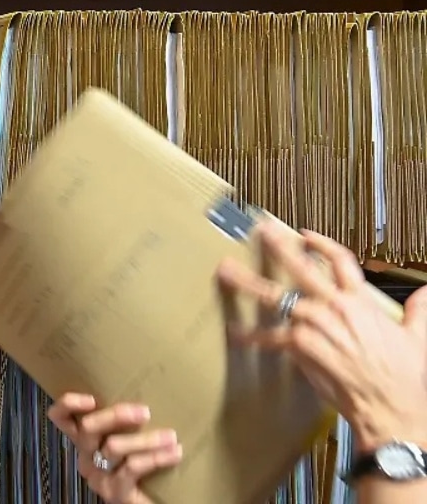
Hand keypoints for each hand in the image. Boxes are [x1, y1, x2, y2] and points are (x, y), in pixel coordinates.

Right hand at [48, 393, 182, 503]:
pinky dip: (155, 458)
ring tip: (171, 437)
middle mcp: (86, 457)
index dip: (69, 404)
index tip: (92, 398)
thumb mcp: (134, 438)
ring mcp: (98, 477)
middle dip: (116, 415)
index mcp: (87, 441)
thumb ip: (130, 421)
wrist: (159, 499)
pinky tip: (174, 453)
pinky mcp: (115, 494)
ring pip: (112, 447)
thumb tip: (149, 390)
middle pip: (87, 428)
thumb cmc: (149, 465)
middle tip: (145, 412)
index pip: (61, 417)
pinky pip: (131, 468)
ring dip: (146, 439)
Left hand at [217, 223, 426, 452]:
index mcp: (360, 300)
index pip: (339, 260)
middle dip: (277, 247)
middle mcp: (333, 306)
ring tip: (227, 270)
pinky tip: (234, 332)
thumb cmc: (402, 375)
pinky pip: (268, 337)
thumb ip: (419, 310)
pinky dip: (249, 336)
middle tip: (259, 232)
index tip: (304, 235)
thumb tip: (425, 294)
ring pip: (274, 297)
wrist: (388, 403)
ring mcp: (313, 324)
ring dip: (248, 283)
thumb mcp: (418, 335)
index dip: (320, 244)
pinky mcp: (299, 346)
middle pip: (300, 268)